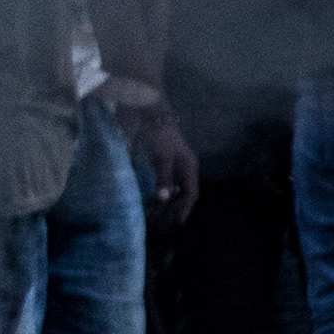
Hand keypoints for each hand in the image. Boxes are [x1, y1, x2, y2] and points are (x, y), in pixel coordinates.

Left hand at [136, 107, 201, 224]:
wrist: (143, 106)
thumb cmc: (156, 131)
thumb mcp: (162, 156)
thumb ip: (163, 177)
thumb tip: (165, 198)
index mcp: (188, 166)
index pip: (190, 194)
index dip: (184, 210)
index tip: (175, 225)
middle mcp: (181, 167)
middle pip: (180, 194)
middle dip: (171, 210)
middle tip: (159, 227)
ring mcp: (168, 164)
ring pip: (168, 190)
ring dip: (161, 204)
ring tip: (151, 218)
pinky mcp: (154, 161)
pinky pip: (158, 183)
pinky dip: (152, 193)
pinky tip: (143, 201)